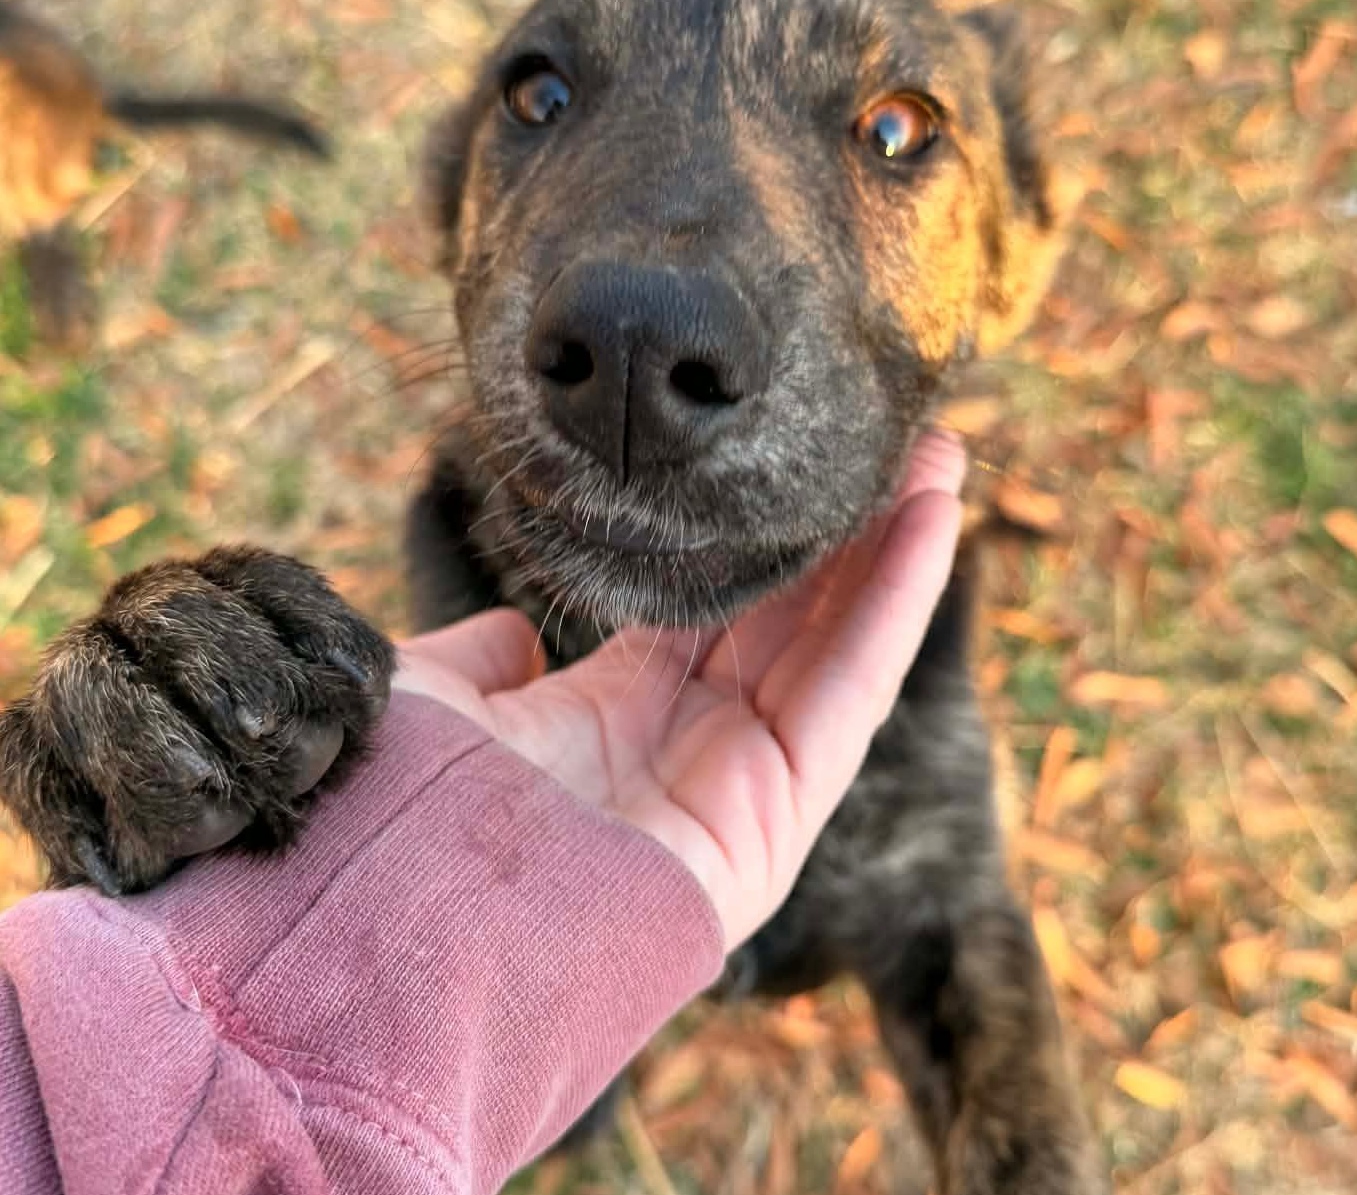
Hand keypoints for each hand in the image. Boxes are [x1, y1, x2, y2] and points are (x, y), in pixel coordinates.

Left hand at [394, 431, 965, 949]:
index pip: (709, 609)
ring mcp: (738, 782)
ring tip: (938, 459)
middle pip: (789, 618)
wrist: (407, 932)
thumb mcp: (432, 704)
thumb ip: (472, 660)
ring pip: (837, 645)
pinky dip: (898, 605)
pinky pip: (853, 693)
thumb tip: (516, 633)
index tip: (788, 468)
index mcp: (610, 713)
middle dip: (843, 531)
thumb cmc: (400, 817)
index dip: (754, 538)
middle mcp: (684, 745)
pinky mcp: (778, 816)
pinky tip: (934, 519)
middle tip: (893, 441)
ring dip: (894, 550)